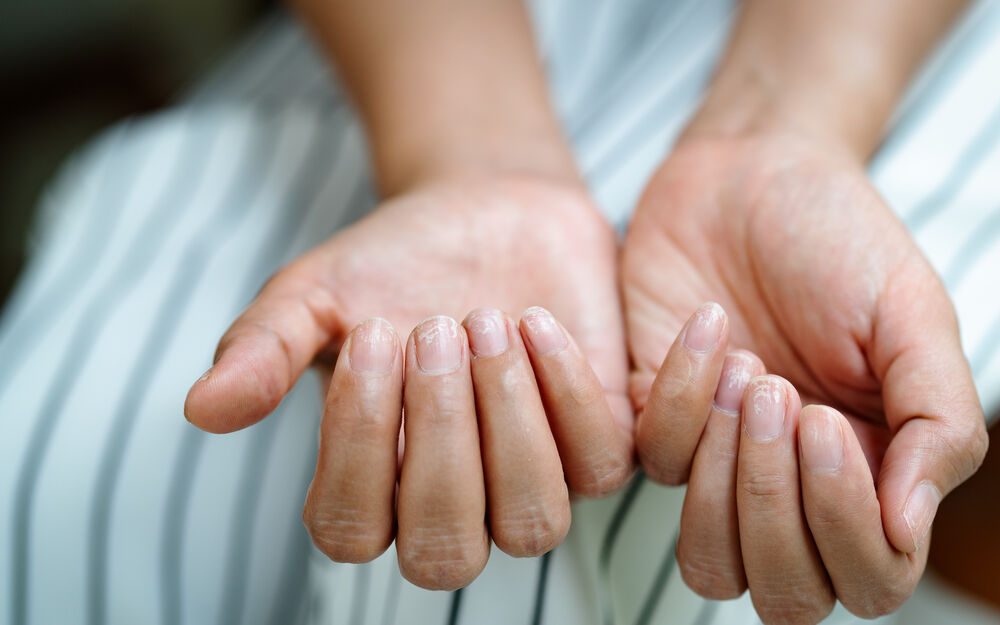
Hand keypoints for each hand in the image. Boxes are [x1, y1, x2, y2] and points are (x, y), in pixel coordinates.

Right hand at [184, 174, 633, 589]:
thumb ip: (263, 350)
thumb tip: (202, 409)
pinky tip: (535, 319)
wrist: (485, 210)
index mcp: (371, 487)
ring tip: (485, 320)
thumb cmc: (394, 262)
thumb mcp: (316, 294)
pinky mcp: (597, 444)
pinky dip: (567, 392)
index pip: (351, 530)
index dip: (357, 444)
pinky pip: (600, 464)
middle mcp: (453, 505)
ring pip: (533, 524)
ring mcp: (531, 482)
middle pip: (445, 551)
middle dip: (440, 436)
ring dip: (508, 423)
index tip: (371, 334)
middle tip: (431, 326)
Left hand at [622, 133, 987, 622]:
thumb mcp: (912, 317)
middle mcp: (793, 486)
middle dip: (778, 505)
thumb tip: (909, 529)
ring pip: (709, 560)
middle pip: (784, 591)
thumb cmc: (840, 241)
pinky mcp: (650, 420)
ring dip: (725, 479)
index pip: (868, 577)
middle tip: (783, 396)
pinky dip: (680, 395)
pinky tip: (709, 325)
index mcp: (871, 474)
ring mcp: (718, 461)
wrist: (750, 173)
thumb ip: (936, 422)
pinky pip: (651, 460)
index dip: (845, 527)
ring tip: (750, 373)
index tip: (826, 422)